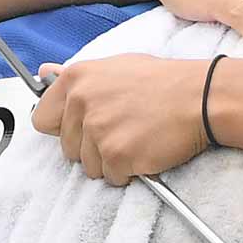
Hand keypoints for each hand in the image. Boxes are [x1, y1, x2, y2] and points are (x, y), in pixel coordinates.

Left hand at [33, 55, 211, 185]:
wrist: (200, 97)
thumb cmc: (163, 82)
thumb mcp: (115, 66)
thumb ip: (78, 78)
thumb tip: (44, 72)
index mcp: (76, 79)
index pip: (42, 119)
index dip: (64, 127)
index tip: (82, 127)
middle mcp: (81, 103)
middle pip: (67, 148)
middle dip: (91, 147)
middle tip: (122, 130)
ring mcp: (98, 131)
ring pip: (89, 166)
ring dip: (111, 160)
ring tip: (136, 138)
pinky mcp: (117, 155)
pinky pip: (112, 177)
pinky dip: (129, 171)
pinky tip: (145, 149)